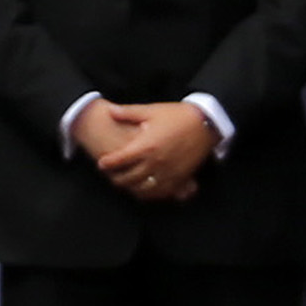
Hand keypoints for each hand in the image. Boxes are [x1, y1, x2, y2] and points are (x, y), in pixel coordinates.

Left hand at [75, 100, 211, 202]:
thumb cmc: (176, 115)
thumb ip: (128, 113)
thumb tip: (110, 111)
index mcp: (146, 146)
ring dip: (131, 189)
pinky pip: (161, 193)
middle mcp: (155, 162)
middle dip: (116, 178)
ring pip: (143, 190)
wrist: (204, 123)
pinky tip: (144, 190)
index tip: (101, 163)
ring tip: (125, 184)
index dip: (107, 163)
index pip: (120, 160)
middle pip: (129, 178)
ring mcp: (168, 173)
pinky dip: (150, 194)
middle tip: (111, 175)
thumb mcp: (151, 111)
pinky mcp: (179, 179)